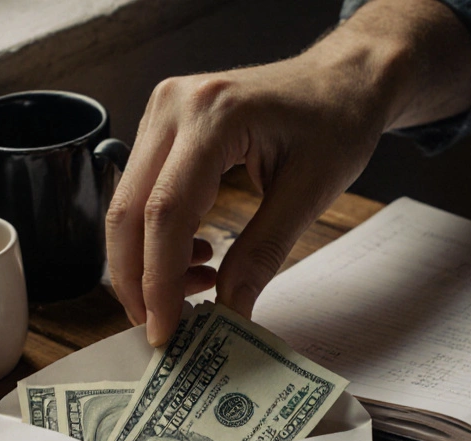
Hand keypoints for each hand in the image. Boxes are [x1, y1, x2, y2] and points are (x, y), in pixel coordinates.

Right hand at [105, 0, 470, 345]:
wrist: (342, 79)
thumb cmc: (336, 122)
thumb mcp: (310, 193)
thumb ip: (263, 253)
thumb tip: (229, 313)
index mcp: (212, 115)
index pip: (166, 212)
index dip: (159, 280)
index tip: (166, 330)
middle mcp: (174, 106)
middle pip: (130, 210)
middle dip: (137, 280)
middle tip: (161, 327)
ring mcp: (162, 111)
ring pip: (128, 204)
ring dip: (148, 261)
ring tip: (198, 289)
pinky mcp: (164, 125)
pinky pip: (144, 191)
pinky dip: (159, 236)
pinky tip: (200, 256)